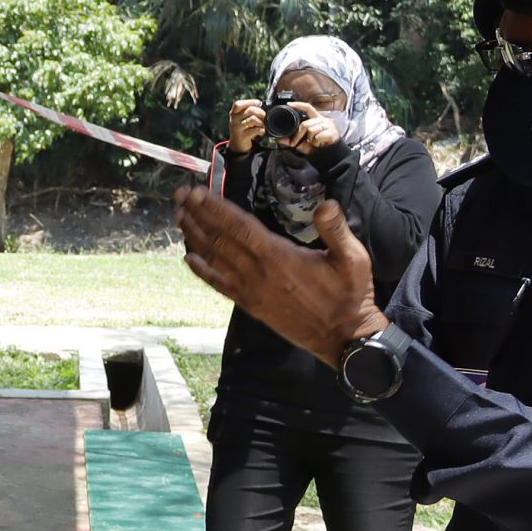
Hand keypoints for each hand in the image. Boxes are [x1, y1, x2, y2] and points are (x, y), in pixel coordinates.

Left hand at [176, 188, 384, 364]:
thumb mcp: (353, 259)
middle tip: (178, 196)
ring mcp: (251, 290)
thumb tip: (326, 204)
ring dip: (195, 237)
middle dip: (198, 215)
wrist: (343, 338)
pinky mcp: (250, 305)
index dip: (215, 207)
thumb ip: (336, 230)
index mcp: (278, 256)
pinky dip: (202, 271)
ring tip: (180, 218)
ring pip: (215, 259)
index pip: (238, 226)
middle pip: (220, 238)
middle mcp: (258, 272)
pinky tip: (188, 259)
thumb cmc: (350, 295)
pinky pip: (220, 285)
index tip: (195, 192)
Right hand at [229, 100, 266, 154]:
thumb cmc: (243, 128)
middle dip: (260, 112)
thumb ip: (249, 111)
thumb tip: (263, 106)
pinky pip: (255, 130)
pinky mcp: (242, 136)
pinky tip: (261, 132)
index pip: (238, 104)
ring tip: (262, 125)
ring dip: (261, 122)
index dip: (250, 102)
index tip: (259, 103)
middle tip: (264, 116)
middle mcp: (234, 120)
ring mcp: (237, 128)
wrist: (237, 143)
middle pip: (250, 110)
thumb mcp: (242, 118)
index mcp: (233, 113)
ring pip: (253, 119)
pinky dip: (261, 130)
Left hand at [285, 102, 339, 153]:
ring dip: (311, 139)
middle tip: (298, 141)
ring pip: (312, 130)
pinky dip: (317, 141)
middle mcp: (322, 119)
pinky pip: (319, 136)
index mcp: (315, 118)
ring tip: (314, 141)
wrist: (328, 153)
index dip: (298, 105)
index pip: (307, 108)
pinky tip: (320, 143)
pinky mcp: (333, 132)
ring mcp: (328, 125)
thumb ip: (291, 140)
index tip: (289, 104)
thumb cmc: (316, 145)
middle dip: (299, 135)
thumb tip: (279, 139)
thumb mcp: (301, 142)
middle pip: (306, 124)